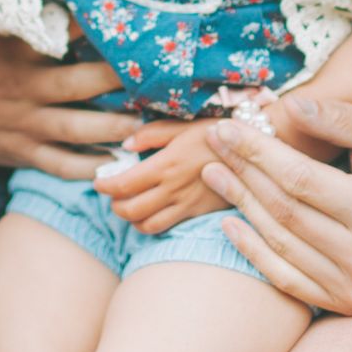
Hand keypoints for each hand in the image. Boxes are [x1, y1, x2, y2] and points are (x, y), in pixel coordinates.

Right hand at [0, 32, 142, 179]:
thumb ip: (15, 8)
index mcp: (15, 55)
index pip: (59, 36)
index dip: (93, 30)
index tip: (126, 24)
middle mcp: (23, 90)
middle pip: (79, 86)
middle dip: (117, 82)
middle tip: (152, 77)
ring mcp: (23, 125)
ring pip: (77, 130)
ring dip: (113, 128)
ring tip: (145, 124)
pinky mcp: (19, 153)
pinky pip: (59, 165)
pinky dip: (88, 168)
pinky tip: (115, 166)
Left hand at [97, 120, 228, 232]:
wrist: (254, 152)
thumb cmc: (216, 132)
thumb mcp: (182, 125)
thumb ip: (151, 135)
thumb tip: (126, 145)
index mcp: (165, 165)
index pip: (124, 185)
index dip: (105, 186)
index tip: (98, 180)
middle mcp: (173, 190)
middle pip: (130, 210)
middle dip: (114, 206)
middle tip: (111, 195)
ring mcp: (186, 205)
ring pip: (147, 225)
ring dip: (130, 220)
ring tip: (127, 206)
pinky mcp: (197, 214)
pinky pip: (166, 227)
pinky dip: (150, 225)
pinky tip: (150, 213)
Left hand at [199, 94, 351, 314]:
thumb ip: (340, 118)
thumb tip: (288, 107)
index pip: (301, 180)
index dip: (259, 153)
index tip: (227, 128)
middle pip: (286, 212)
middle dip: (243, 173)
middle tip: (212, 144)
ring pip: (281, 245)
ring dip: (241, 206)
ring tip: (214, 173)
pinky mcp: (349, 303)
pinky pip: (289, 280)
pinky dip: (255, 252)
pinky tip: (231, 222)